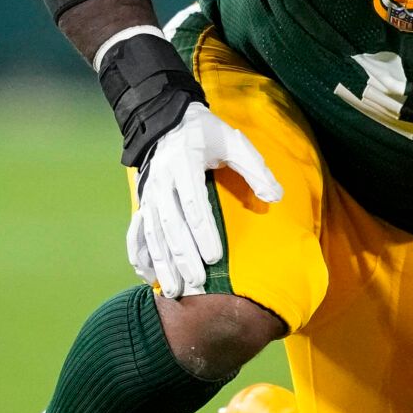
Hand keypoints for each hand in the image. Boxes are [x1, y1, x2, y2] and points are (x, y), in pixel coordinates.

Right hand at [126, 102, 281, 296]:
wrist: (166, 121)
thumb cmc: (207, 133)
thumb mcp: (234, 141)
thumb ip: (255, 168)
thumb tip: (276, 197)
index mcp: (184, 163)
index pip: (193, 203)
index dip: (203, 232)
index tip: (216, 257)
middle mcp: (162, 181)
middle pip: (171, 224)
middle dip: (184, 255)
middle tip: (198, 282)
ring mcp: (148, 193)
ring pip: (152, 233)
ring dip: (162, 263)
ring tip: (174, 291)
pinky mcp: (142, 202)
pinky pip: (137, 233)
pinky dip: (140, 256)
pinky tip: (148, 278)